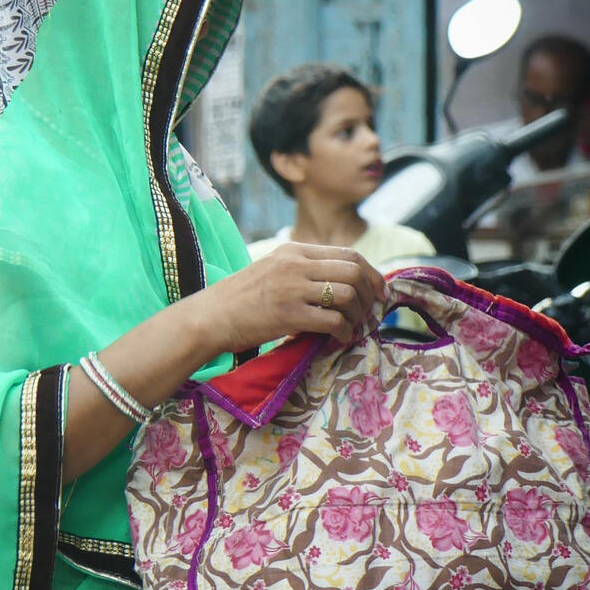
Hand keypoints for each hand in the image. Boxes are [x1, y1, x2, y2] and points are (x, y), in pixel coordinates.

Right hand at [191, 242, 387, 356]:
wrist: (210, 315)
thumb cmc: (240, 298)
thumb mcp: (273, 269)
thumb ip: (304, 269)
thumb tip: (343, 282)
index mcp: (295, 250)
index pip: (348, 253)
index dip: (371, 272)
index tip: (378, 290)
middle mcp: (296, 264)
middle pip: (354, 271)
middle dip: (371, 293)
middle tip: (371, 311)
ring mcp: (293, 288)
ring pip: (348, 294)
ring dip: (358, 314)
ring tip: (353, 326)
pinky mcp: (289, 315)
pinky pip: (333, 321)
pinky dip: (344, 332)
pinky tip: (340, 338)